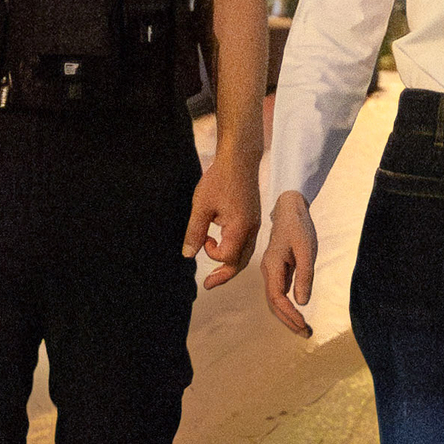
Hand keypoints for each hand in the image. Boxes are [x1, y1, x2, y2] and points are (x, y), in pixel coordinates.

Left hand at [184, 158, 259, 285]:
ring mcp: (255, 224)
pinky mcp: (254, 218)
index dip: (211, 253)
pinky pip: (247, 243)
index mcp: (240, 228)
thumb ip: (195, 232)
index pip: (227, 256)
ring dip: (230, 264)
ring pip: (246, 254)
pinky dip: (235, 251)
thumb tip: (188, 255)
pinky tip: (223, 245)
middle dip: (224, 275)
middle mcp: (252, 229)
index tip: (203, 238)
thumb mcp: (201, 206)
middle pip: (240, 262)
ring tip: (216, 272)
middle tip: (208, 285)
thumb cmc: (219, 179)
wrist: (239, 159)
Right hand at [257, 191, 317, 336]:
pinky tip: (298, 313)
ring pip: (276, 300)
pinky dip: (288, 306)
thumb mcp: (306, 249)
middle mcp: (268, 271)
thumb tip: (302, 302)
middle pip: (274, 304)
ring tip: (304, 329)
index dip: (290, 314)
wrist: (289, 209)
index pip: (278, 298)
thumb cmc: (299, 227)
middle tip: (307, 334)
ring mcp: (272, 271)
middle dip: (289, 321)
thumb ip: (304, 275)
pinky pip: (280, 293)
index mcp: (272, 266)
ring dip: (288, 316)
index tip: (304, 324)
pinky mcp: (278, 270)